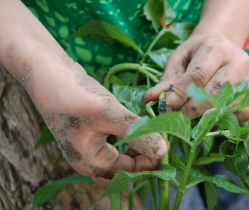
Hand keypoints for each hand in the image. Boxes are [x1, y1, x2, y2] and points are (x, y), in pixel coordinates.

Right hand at [27, 56, 166, 183]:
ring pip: (117, 154)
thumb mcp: (108, 114)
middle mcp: (87, 157)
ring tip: (152, 134)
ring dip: (134, 147)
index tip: (167, 146)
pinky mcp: (87, 130)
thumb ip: (136, 133)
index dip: (149, 161)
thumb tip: (163, 151)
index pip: (127, 171)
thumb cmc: (75, 94)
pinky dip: (125, 138)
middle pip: (121, 167)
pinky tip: (134, 128)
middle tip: (160, 141)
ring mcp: (86, 143)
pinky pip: (111, 141)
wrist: (46, 70)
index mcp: (89, 161)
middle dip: (142, 157)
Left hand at [143, 33, 248, 120]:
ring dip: (203, 117)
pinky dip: (221, 119)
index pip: (197, 76)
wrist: (220, 47)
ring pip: (226, 106)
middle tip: (174, 116)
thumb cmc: (195, 54)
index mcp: (215, 48)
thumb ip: (165, 82)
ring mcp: (248, 79)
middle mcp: (237, 62)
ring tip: (187, 116)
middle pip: (213, 94)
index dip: (180, 95)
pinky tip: (206, 117)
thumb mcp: (177, 61)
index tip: (164, 107)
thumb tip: (148, 100)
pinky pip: (239, 114)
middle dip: (189, 109)